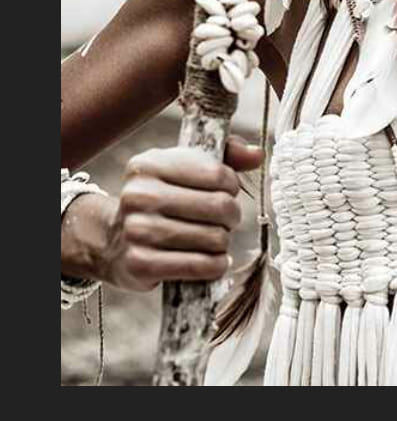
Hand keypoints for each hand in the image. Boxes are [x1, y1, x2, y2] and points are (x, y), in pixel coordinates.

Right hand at [103, 136, 262, 291]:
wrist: (115, 240)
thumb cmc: (165, 197)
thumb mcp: (187, 166)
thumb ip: (226, 154)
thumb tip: (257, 154)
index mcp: (149, 163)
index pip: (218, 173)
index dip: (232, 185)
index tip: (227, 191)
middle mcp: (138, 195)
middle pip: (219, 206)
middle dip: (232, 215)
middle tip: (226, 220)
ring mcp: (136, 230)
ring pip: (212, 238)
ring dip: (223, 242)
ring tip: (215, 239)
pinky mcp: (139, 264)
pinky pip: (198, 266)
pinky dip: (215, 266)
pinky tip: (214, 260)